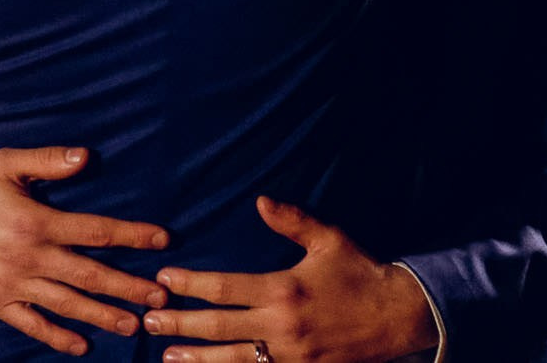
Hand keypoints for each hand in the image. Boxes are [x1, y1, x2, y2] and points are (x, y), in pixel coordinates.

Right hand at [0, 146, 170, 355]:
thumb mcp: (5, 162)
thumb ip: (48, 160)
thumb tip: (86, 156)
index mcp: (35, 221)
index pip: (95, 231)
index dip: (131, 235)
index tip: (162, 239)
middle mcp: (29, 257)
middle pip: (89, 275)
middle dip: (128, 287)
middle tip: (160, 298)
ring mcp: (13, 284)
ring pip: (67, 303)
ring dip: (102, 316)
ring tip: (133, 326)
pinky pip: (32, 324)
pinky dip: (57, 337)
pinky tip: (81, 345)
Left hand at [145, 196, 436, 362]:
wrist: (398, 317)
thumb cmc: (361, 273)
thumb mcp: (329, 240)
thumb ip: (292, 221)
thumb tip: (260, 200)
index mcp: (283, 290)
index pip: (224, 288)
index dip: (191, 284)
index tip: (165, 279)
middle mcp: (282, 327)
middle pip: (219, 328)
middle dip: (180, 324)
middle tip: (148, 318)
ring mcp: (290, 356)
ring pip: (233, 360)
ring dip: (196, 357)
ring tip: (166, 355)